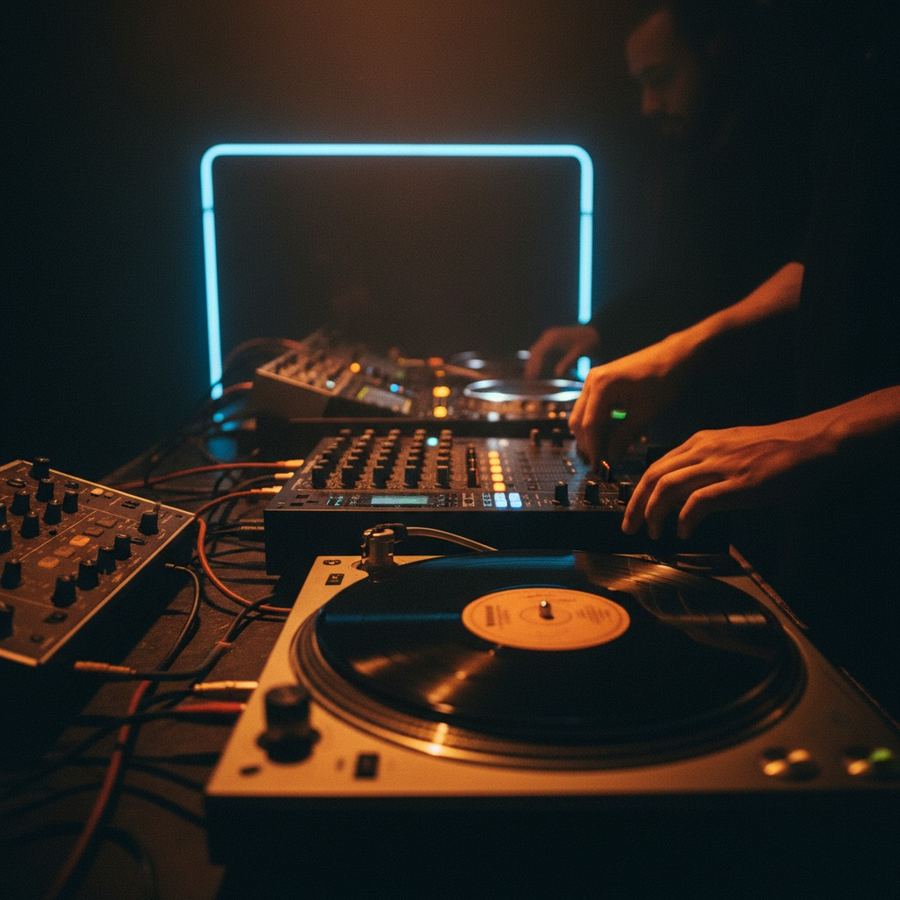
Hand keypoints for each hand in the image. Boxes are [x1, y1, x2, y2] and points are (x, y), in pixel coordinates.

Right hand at [524, 324, 598, 378]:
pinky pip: (542, 350)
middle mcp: (549, 336)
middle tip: (529, 379)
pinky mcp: (553, 340)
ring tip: (532, 376)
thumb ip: (567, 363)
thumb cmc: (589, 342)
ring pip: (536, 351)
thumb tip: (557, 374)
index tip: (532, 377)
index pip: (539, 353)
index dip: (535, 366)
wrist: (597, 332)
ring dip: (534, 363)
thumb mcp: (579, 353)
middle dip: (531, 365)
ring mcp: (550, 337)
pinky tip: (539, 369)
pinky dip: (539, 360)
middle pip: (535, 352)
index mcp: (553, 338)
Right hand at [569, 336, 688, 464]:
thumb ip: (623, 438)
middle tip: (602, 463)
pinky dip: (597, 424)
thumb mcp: (645, 414)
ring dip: (592, 435)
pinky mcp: (600, 382)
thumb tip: (610, 459)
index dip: (594, 450)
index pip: (589, 426)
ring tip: (607, 451)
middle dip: (589, 444)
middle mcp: (592, 381)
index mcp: (602, 386)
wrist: (675, 356)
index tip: (600, 468)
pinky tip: (611, 435)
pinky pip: (590, 408)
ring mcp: (593, 380)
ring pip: (582, 415)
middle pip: (579, 421)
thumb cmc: (664, 379)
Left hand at [622, 419, 829, 538]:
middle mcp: (703, 450)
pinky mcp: (736, 483)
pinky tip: (684, 532)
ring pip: (668, 488)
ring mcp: (719, 466)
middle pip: (654, 477)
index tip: (632, 511)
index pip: (655, 466)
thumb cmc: (774, 449)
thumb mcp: (730, 448)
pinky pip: (698, 502)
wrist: (809, 444)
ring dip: (654, 513)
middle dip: (636, 505)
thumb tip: (683, 491)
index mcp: (699, 442)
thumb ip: (704, 464)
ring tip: (653, 533)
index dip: (638, 492)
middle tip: (630, 527)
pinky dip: (685, 519)